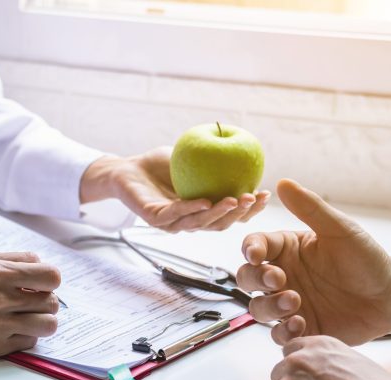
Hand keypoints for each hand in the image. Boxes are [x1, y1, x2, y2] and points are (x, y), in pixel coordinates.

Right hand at [0, 252, 59, 356]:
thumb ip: (15, 260)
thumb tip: (42, 267)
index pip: (51, 277)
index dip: (50, 279)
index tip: (42, 281)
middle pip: (52, 303)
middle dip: (46, 300)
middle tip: (32, 299)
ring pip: (47, 326)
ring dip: (41, 320)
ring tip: (25, 315)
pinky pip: (29, 343)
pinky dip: (24, 335)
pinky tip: (9, 327)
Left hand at [80, 148, 269, 232]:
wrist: (125, 170)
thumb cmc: (159, 164)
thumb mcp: (192, 157)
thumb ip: (215, 156)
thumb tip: (244, 144)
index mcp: (201, 211)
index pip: (230, 215)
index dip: (249, 209)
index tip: (265, 194)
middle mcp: (188, 221)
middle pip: (219, 225)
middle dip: (240, 214)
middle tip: (253, 199)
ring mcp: (171, 222)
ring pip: (199, 224)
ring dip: (219, 214)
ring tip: (235, 200)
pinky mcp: (153, 218)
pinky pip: (174, 215)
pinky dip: (191, 209)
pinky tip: (205, 201)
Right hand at [237, 179, 390, 344]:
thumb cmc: (365, 259)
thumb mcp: (340, 230)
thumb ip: (310, 208)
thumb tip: (283, 182)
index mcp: (285, 250)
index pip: (254, 247)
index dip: (250, 250)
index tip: (256, 254)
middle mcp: (281, 277)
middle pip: (246, 279)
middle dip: (256, 280)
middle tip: (278, 280)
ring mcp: (288, 305)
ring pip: (258, 309)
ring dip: (269, 307)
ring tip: (295, 303)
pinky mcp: (300, 328)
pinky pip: (279, 335)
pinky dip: (284, 332)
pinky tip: (301, 324)